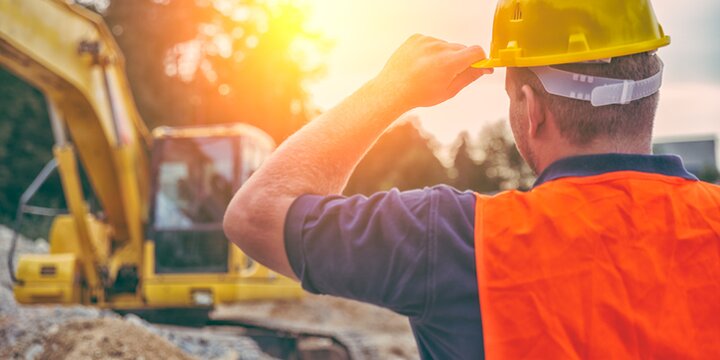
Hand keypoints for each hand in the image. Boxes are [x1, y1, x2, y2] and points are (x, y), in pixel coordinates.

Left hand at [371, 34, 492, 110]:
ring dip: (444, 55)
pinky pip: (431, 42)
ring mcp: (426, 41)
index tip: (480, 66)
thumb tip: (484, 68)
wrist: (392, 90)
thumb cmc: (420, 94)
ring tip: (429, 71)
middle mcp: (439, 47)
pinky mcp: (417, 38)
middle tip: (449, 74)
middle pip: (461, 48)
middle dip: (460, 60)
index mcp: (449, 62)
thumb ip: (469, 77)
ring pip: (445, 45)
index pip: (476, 51)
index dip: (480, 59)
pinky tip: (421, 64)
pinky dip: (430, 51)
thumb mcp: (449, 91)